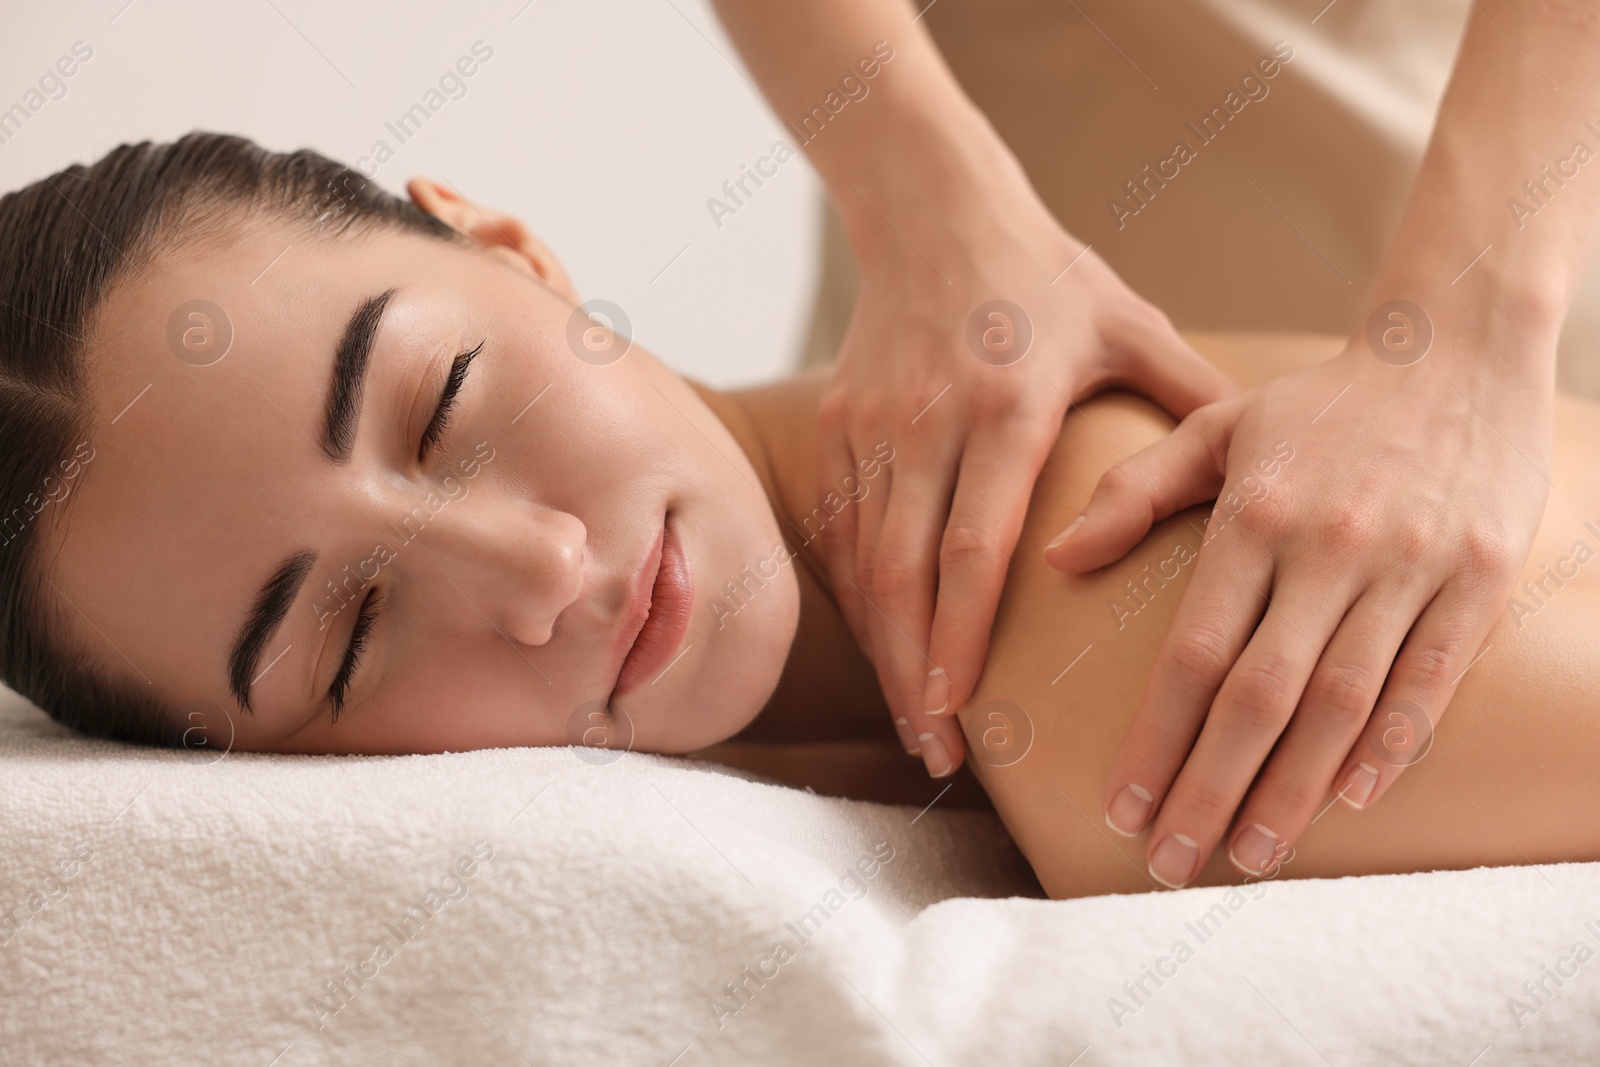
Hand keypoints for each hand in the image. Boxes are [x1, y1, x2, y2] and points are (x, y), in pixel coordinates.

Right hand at [816, 185, 1233, 778]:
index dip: (963, 639)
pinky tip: (888, 652)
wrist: (934, 212)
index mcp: (1007, 407)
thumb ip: (1192, 402)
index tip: (967, 714)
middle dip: (918, 675)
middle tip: (942, 754)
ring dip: (886, 651)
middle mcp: (929, 423)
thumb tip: (1267, 483)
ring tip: (918, 724)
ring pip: (864, 563)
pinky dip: (860, 600)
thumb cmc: (1047, 275)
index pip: (975, 546)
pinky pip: (840, 531)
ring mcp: (872, 426)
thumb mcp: (1130, 326)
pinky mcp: (837, 426)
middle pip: (906, 576)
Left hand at [1044, 330, 1551, 885]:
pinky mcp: (1477, 579)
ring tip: (1251, 855)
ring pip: (1343, 703)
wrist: (1456, 350)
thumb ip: (1134, 491)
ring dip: (1293, 789)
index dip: (1154, 739)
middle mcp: (1328, 548)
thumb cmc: (1321, 404)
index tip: (1120, 805)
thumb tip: (1053, 556)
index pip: (1193, 653)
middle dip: (1210, 788)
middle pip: (1260, 696)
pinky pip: (1430, 678)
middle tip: (1171, 861)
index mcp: (1255, 515)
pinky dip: (1393, 745)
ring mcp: (1408, 567)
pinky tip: (1351, 800)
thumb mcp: (1217, 426)